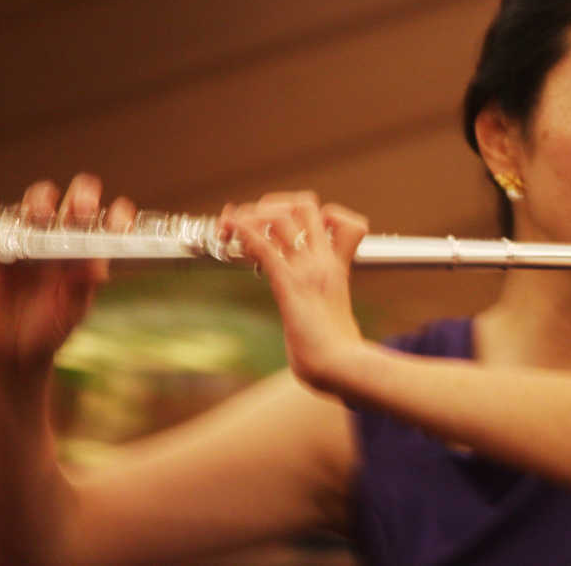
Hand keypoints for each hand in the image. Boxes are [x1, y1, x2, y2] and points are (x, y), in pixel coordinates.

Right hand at [0, 173, 135, 375]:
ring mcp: (32, 240)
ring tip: (42, 216)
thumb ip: (82, 287)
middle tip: (83, 209)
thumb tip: (100, 268)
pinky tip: (12, 235)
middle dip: (83, 195)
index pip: (108, 223)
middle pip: (76, 201)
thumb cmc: (51, 328)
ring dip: (42, 200)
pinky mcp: (0, 249)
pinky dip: (7, 224)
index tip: (120, 217)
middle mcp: (63, 240)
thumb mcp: (71, 310)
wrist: (14, 350)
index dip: (118, 214)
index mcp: (88, 252)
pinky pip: (3, 225)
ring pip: (38, 202)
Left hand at [218, 192, 368, 390]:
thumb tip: (323, 324)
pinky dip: (242, 231)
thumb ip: (328, 310)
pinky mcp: (289, 284)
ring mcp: (307, 270)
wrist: (342, 366)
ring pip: (281, 218)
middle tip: (252, 220)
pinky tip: (228, 227)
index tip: (283, 226)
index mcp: (336, 266)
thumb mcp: (336, 318)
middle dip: (275, 204)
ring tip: (232, 224)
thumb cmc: (337, 353)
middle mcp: (322, 260)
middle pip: (305, 205)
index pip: (334, 218)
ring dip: (252, 216)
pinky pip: (265, 246)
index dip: (308, 213)